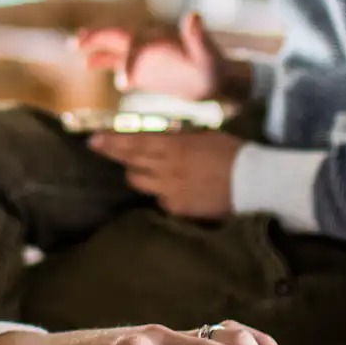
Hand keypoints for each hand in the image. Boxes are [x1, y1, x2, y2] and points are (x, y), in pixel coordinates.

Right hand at [75, 12, 243, 101]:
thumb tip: (194, 15)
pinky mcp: (143, 70)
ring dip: (95, 46)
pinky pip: (118, 63)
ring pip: (114, 46)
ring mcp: (144, 55)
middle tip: (77, 43)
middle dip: (97, 37)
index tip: (125, 83)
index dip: (128, 60)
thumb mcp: (208, 54)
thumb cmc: (215, 67)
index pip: (136, 42)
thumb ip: (198, 37)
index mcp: (161, 36)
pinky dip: (103, 61)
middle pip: (117, 35)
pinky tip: (88, 64)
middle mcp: (149, 42)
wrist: (216, 80)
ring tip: (75, 47)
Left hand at [89, 129, 242, 218]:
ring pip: (139, 183)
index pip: (133, 142)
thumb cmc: (232, 153)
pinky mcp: (177, 209)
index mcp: (173, 145)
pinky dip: (163, 194)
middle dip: (118, 156)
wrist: (253, 182)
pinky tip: (178, 190)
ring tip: (150, 171)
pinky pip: (160, 200)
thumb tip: (165, 135)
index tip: (93, 140)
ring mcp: (169, 190)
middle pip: (130, 163)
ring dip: (140, 175)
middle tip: (104, 150)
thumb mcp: (204, 135)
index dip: (111, 142)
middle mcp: (165, 168)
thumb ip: (180, 136)